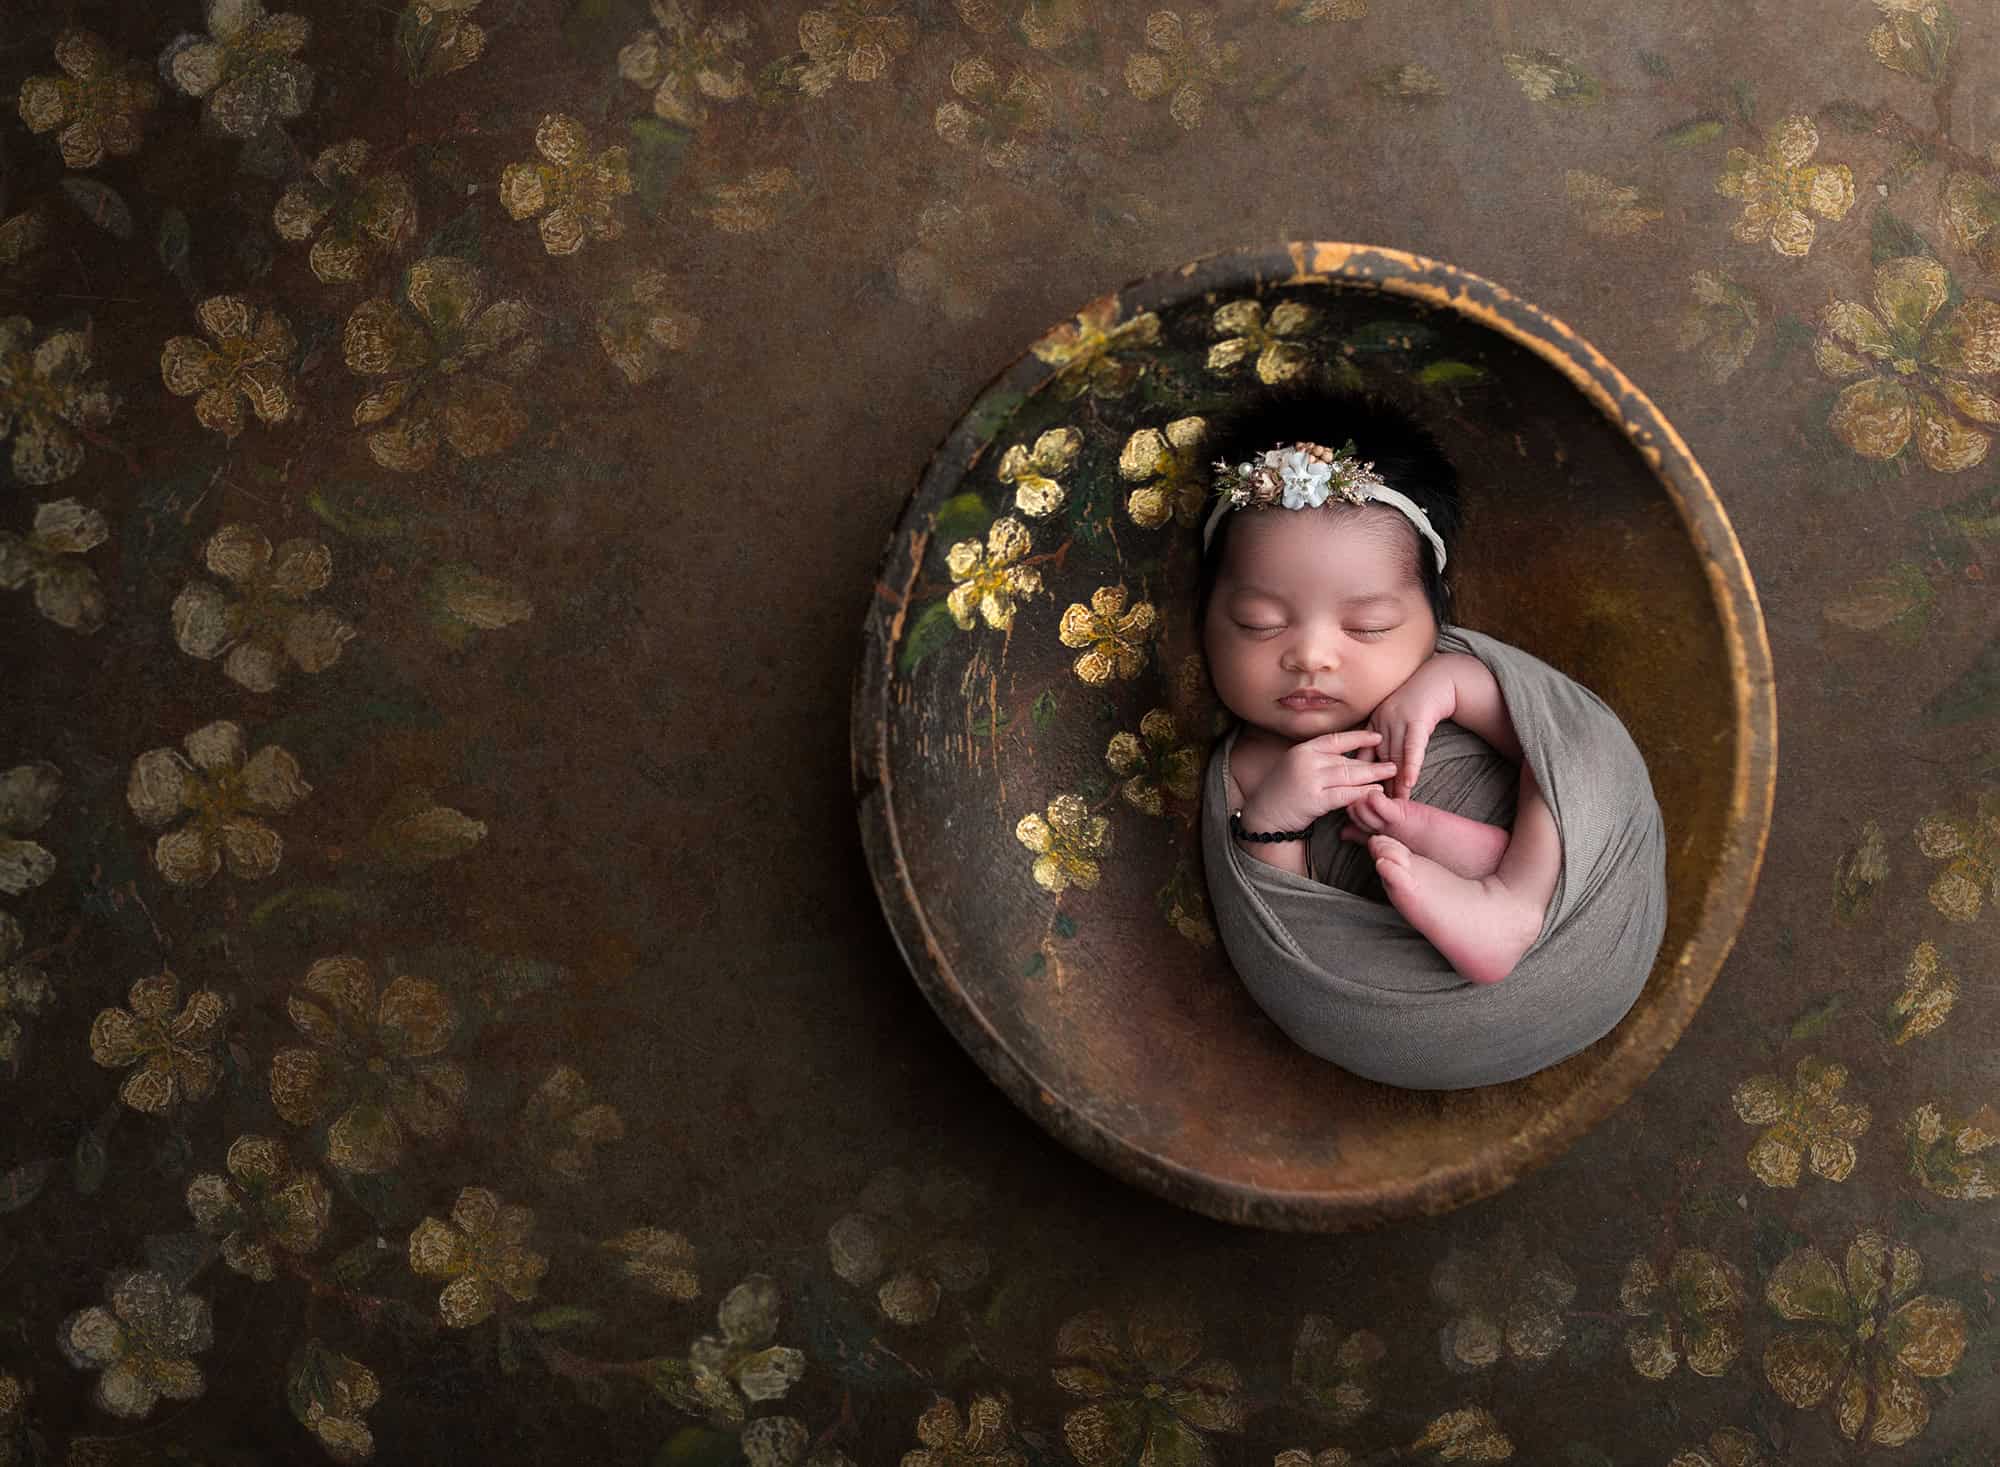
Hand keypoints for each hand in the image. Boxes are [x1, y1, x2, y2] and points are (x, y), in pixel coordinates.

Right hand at [1239, 730, 1397, 831]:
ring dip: (1372, 776)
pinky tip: (1375, 792)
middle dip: (1372, 761)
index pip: (1336, 739)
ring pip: (1349, 775)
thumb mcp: (1295, 766)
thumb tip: (1345, 756)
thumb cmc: (1281, 792)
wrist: (1264, 815)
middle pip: (1346, 759)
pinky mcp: (1314, 799)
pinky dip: (1362, 792)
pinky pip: (1344, 794)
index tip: (1378, 737)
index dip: (1359, 737)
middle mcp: (1307, 760)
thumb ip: (1317, 759)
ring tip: (1390, 775)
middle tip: (1393, 762)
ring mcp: (1310, 779)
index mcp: (1303, 749)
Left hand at [1367, 656, 1460, 800]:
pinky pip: (1414, 747)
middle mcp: (1383, 722)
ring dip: (1396, 783)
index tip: (1361, 798)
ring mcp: (1400, 720)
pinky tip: (1410, 783)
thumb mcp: (1396, 719)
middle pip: (1379, 761)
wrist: (1440, 678)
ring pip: (1396, 758)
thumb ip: (1387, 740)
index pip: (1365, 755)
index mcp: (1374, 723)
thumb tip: (1380, 768)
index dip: (1363, 777)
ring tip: (1396, 804)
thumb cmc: (1419, 701)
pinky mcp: (1419, 719)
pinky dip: (1411, 765)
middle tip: (1376, 810)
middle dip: (1378, 787)